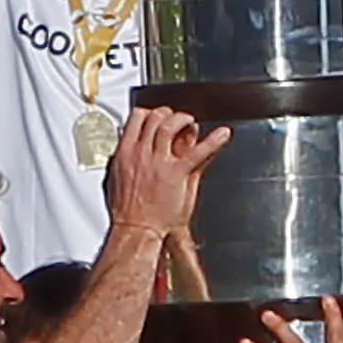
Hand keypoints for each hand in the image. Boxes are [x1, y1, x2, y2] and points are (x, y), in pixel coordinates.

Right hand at [97, 104, 218, 246]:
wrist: (137, 229)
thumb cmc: (128, 212)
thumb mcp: (119, 179)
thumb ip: (129, 160)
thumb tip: (132, 150)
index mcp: (126, 153)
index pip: (137, 118)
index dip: (150, 113)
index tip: (157, 115)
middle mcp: (141, 153)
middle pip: (155, 118)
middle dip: (168, 114)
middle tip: (176, 119)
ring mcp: (159, 162)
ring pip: (170, 126)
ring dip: (183, 120)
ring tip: (191, 122)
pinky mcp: (177, 173)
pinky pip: (198, 152)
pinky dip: (213, 141)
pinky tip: (223, 135)